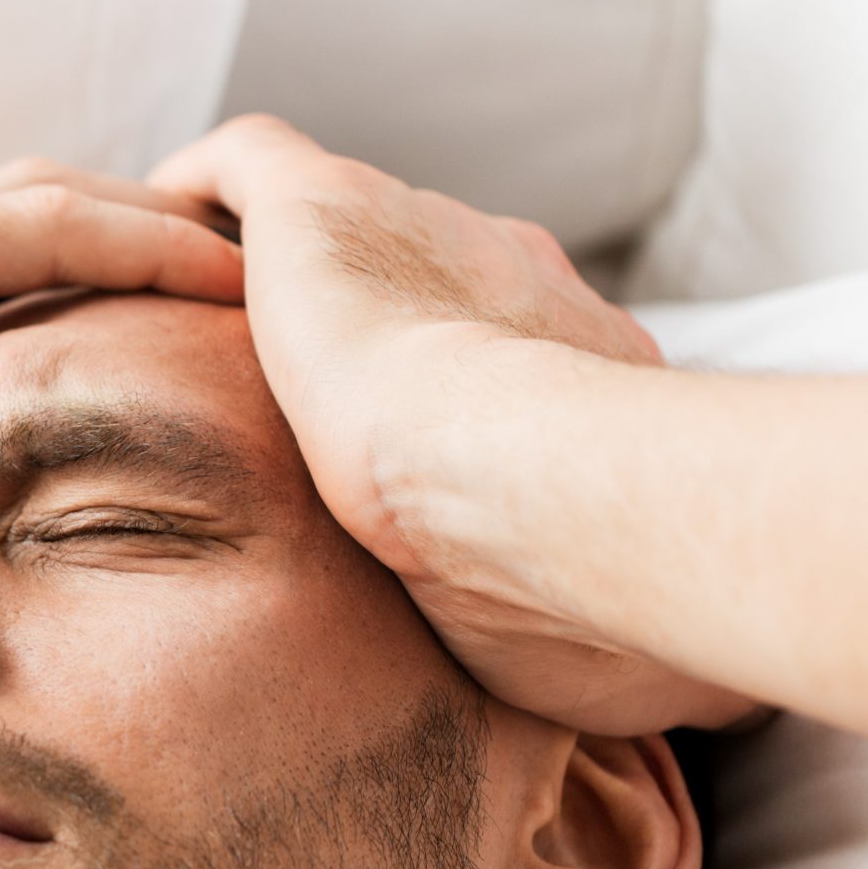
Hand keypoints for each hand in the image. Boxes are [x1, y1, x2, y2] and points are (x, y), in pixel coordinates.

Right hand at [0, 162, 242, 795]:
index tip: (186, 400)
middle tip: (254, 315)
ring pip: (43, 219)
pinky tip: (219, 266)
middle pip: (29, 259)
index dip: (87, 352)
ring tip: (265, 273)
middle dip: (140, 274)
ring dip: (156, 238)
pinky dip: (131, 236)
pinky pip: (34, 227)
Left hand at [151, 115, 751, 735]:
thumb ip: (625, 623)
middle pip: (419, 280)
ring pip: (334, 224)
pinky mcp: (324, 210)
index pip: (505, 353)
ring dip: (278, 266)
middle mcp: (504, 269)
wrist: (534, 492)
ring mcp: (419, 226)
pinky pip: (247, 163)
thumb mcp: (616, 613)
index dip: (451, 391)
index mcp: (572, 357)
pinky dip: (203, 191)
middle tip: (291, 389)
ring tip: (203, 316)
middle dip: (368, 326)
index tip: (409, 438)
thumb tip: (708, 704)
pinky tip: (159, 227)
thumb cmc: (585, 585)